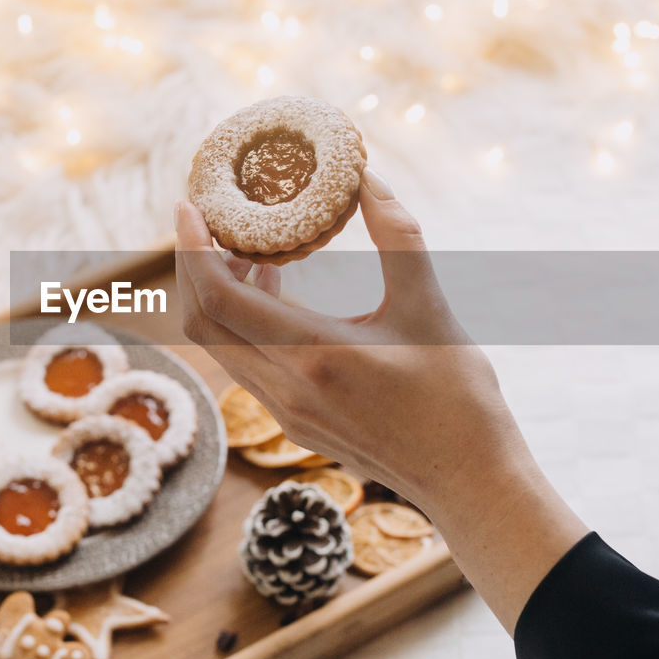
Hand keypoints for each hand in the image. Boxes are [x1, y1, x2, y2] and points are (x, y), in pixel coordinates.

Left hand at [175, 168, 586, 631]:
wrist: (468, 480)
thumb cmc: (457, 396)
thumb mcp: (428, 305)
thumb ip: (398, 236)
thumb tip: (368, 178)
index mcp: (313, 356)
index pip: (219, 298)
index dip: (193, 248)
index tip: (190, 205)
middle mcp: (286, 390)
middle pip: (202, 323)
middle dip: (193, 266)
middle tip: (208, 220)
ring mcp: (285, 413)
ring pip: (219, 347)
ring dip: (218, 295)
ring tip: (245, 248)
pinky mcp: (294, 424)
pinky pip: (244, 365)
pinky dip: (241, 323)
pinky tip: (274, 290)